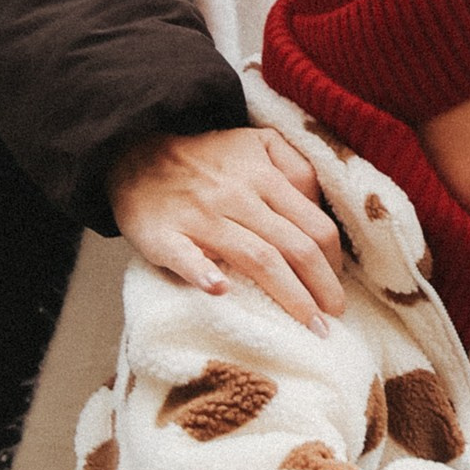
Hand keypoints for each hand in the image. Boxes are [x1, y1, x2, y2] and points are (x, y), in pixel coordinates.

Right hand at [109, 129, 345, 333]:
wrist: (133, 154)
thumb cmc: (206, 159)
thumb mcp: (257, 143)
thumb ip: (295, 168)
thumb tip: (319, 208)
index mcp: (263, 177)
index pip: (314, 225)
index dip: (333, 264)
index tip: (336, 293)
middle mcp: (237, 197)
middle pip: (292, 247)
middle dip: (320, 288)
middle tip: (332, 323)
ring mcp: (200, 217)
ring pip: (256, 258)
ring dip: (288, 295)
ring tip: (309, 327)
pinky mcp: (163, 235)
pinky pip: (184, 256)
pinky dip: (202, 272)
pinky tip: (221, 291)